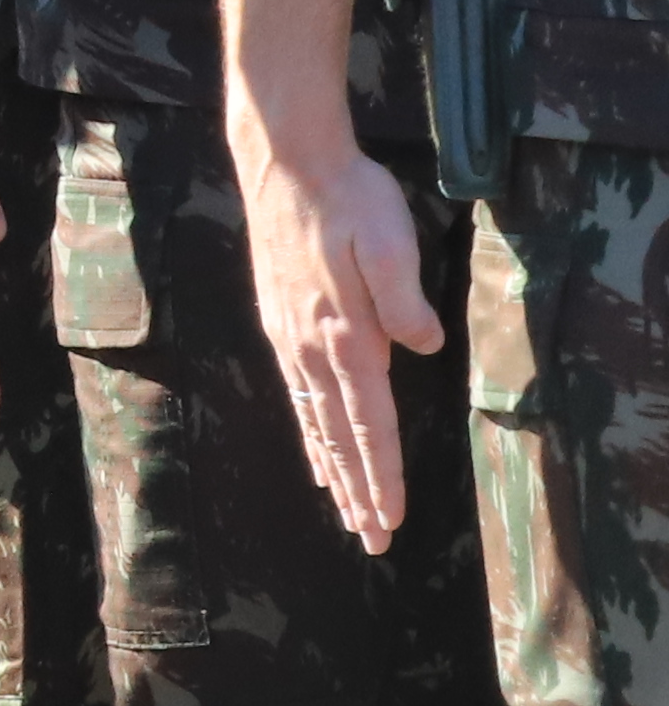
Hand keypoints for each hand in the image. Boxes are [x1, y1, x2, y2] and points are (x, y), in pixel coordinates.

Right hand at [234, 132, 449, 553]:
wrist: (286, 163)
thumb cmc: (349, 197)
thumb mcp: (390, 239)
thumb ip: (405, 298)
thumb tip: (423, 346)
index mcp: (347, 337)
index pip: (369, 423)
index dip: (382, 475)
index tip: (391, 520)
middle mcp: (313, 349)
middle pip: (339, 436)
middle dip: (356, 492)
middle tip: (370, 542)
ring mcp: (292, 339)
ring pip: (315, 422)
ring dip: (332, 470)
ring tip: (343, 512)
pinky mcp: (282, 323)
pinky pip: (297, 396)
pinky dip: (308, 433)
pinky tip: (312, 449)